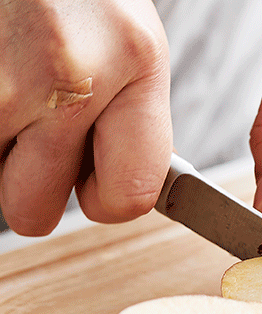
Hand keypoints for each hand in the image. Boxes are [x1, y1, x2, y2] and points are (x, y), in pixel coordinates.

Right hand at [0, 0, 171, 235]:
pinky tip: (0, 70)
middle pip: (34, 212)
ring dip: (0, 148)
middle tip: (38, 134)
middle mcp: (70, 74)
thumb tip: (113, 185)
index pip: (129, 198)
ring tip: (13, 85)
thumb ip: (127, 118)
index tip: (95, 185)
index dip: (106, 200)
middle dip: (34, 184)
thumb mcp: (126, 39)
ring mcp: (2, 78)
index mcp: (135, 62)